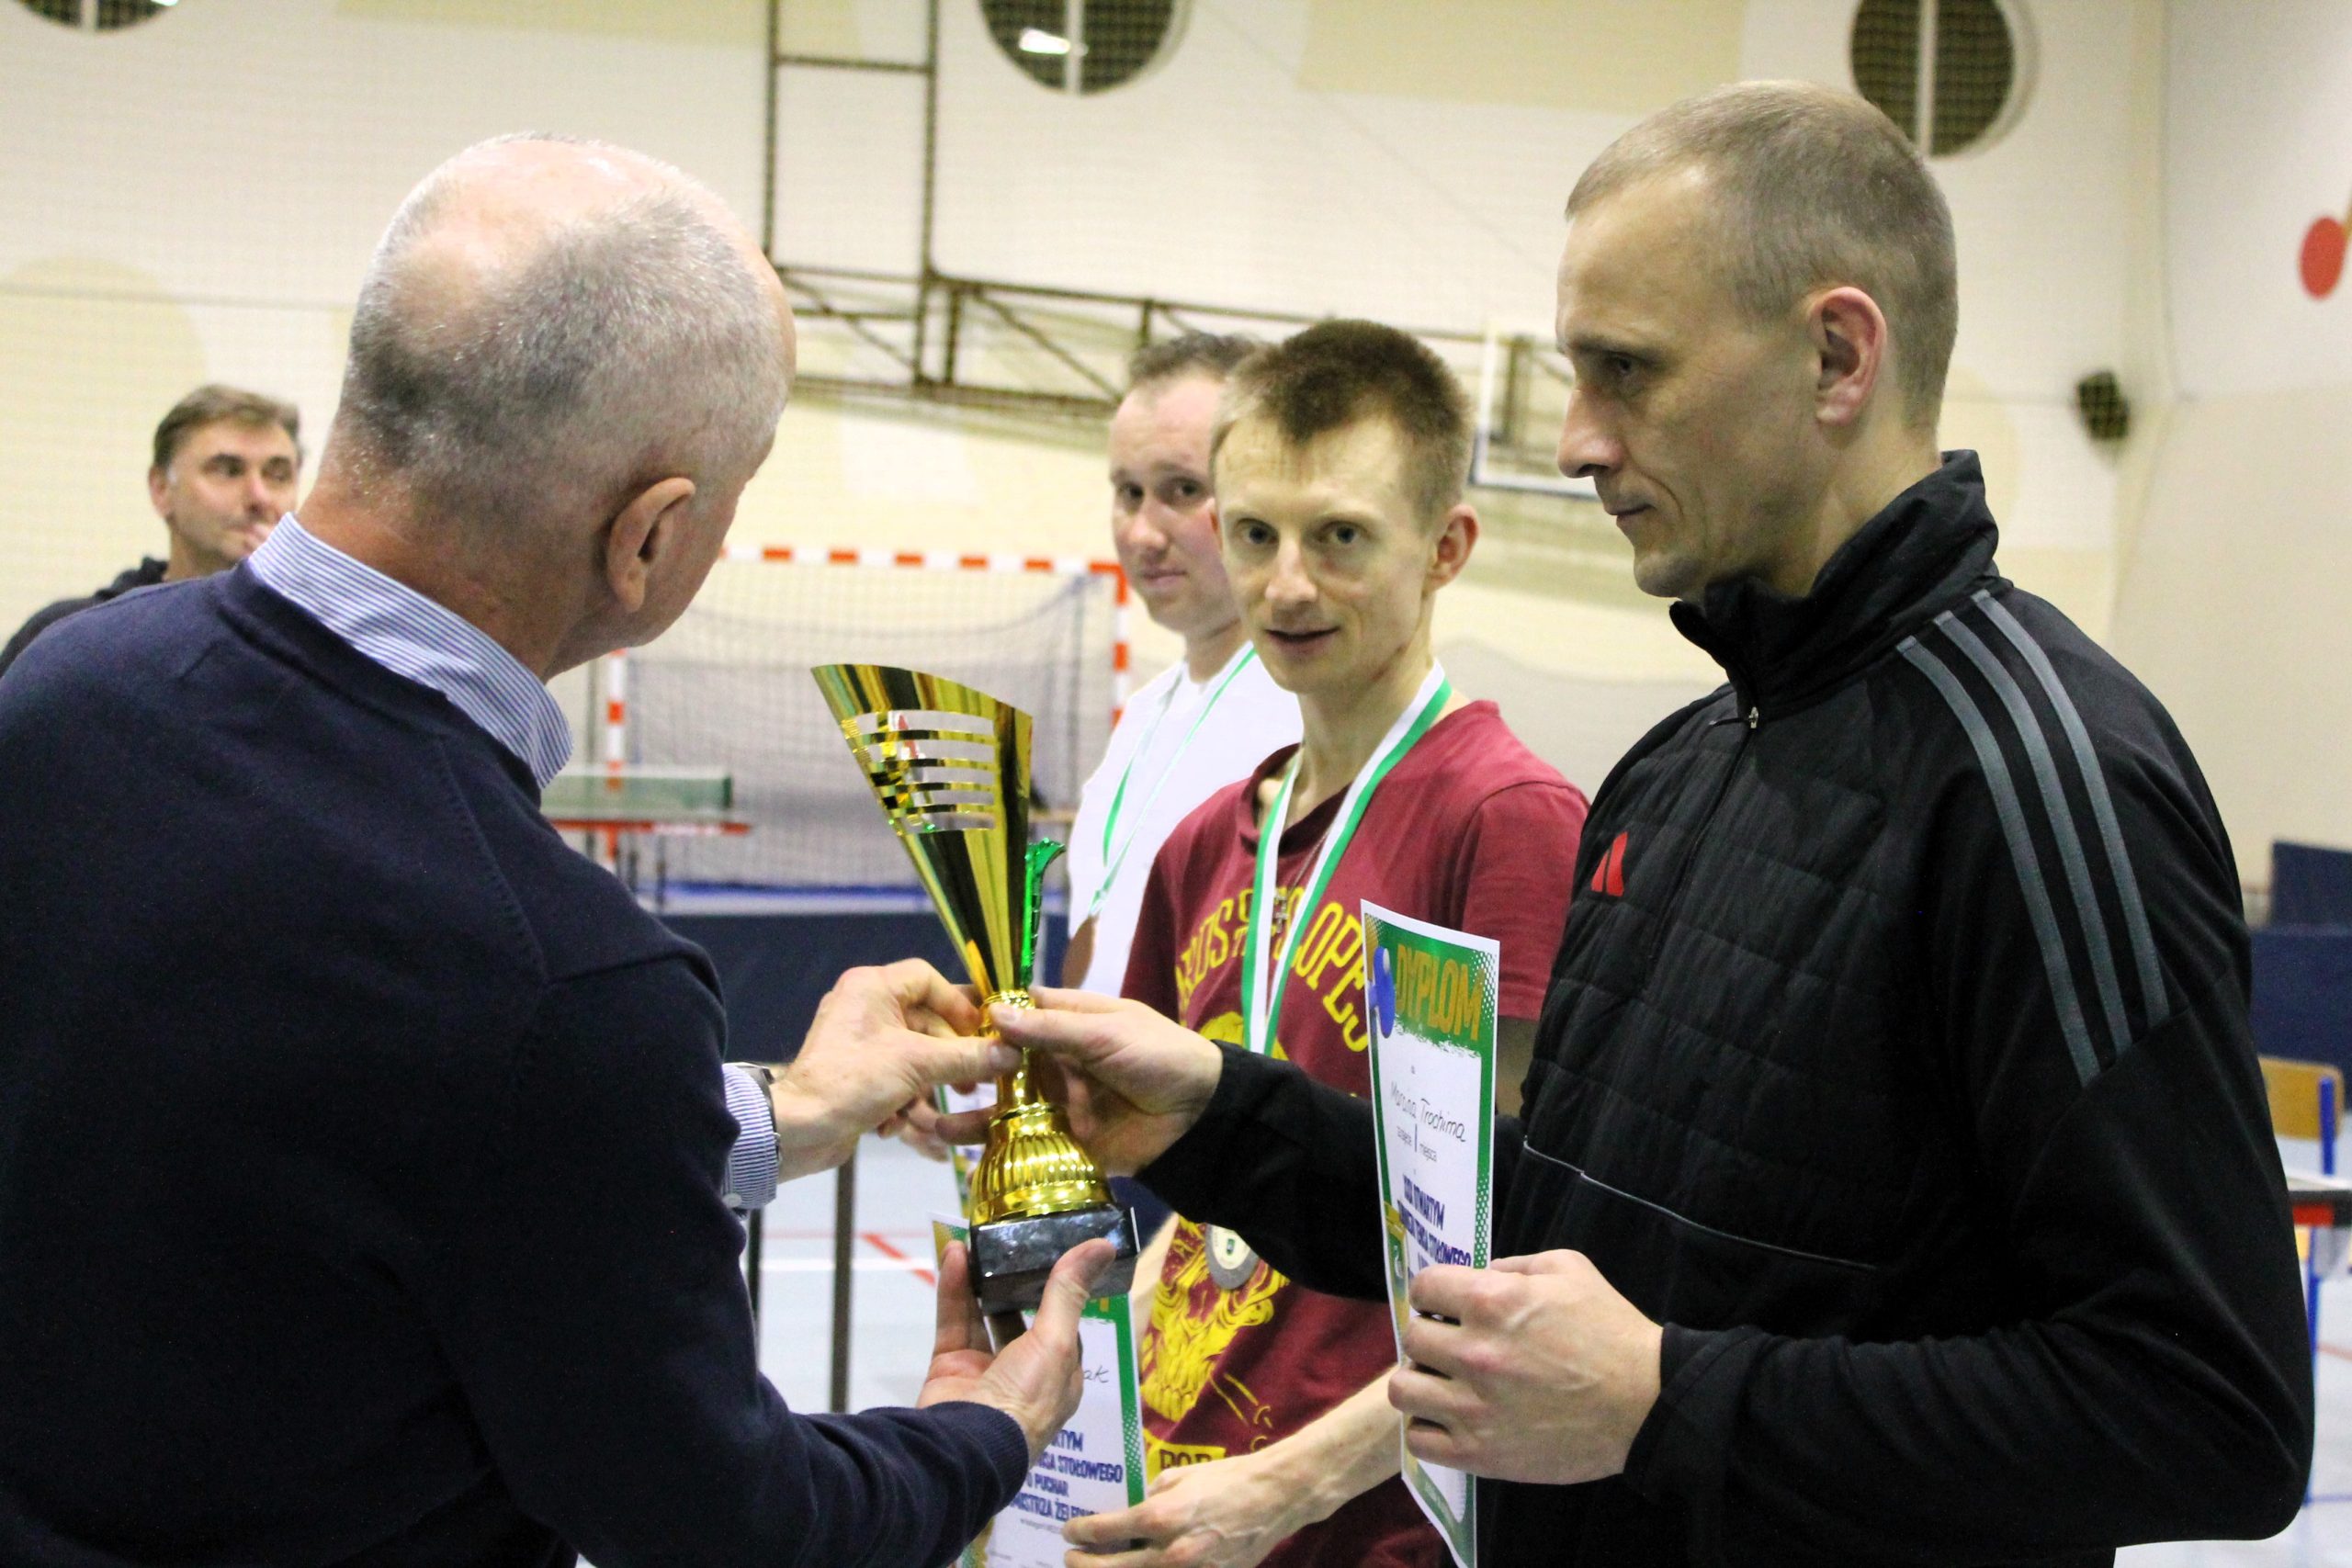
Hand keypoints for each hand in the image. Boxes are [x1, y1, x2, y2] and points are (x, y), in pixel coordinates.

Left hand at [770, 961, 1013, 1180]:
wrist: (797, 1129)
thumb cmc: (855, 1079)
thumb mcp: (918, 1065)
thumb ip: (968, 1057)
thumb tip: (1013, 1054)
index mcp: (872, 988)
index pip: (927, 978)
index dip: (957, 1005)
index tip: (980, 1034)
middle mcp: (865, 1009)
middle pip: (925, 1025)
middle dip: (948, 1061)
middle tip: (970, 1086)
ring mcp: (860, 1045)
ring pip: (912, 1061)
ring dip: (926, 1093)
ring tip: (936, 1121)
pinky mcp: (856, 1077)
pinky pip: (894, 1082)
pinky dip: (903, 1106)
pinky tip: (904, 1131)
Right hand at [919, 1238, 1116, 1462]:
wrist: (963, 1448)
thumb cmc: (1024, 1399)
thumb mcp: (1055, 1343)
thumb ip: (1069, 1291)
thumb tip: (1103, 1246)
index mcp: (1059, 1377)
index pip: (1063, 1325)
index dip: (1058, 1290)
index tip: (1052, 1253)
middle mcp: (1024, 1375)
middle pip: (1020, 1318)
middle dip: (1014, 1283)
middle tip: (1011, 1242)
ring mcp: (984, 1372)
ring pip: (983, 1316)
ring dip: (980, 1279)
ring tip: (978, 1239)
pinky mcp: (949, 1369)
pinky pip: (954, 1322)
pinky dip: (953, 1291)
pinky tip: (955, 1256)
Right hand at [936, 987, 1223, 1174]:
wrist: (1201, 1116)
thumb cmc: (1159, 1056)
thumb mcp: (1106, 1033)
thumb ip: (1051, 1029)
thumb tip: (993, 1013)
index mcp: (1068, 1023)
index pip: (1016, 1013)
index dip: (981, 1017)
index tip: (937, 1023)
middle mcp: (1055, 1062)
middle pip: (1000, 1064)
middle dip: (963, 1070)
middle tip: (919, 1079)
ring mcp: (1056, 1103)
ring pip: (1004, 1106)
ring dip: (969, 1114)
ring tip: (929, 1122)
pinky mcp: (1062, 1141)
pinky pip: (1022, 1144)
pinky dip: (992, 1149)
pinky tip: (958, 1155)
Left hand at [1061, 1449, 1309, 1567]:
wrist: (1275, 1498)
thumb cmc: (1228, 1478)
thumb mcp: (1182, 1476)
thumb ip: (1152, 1496)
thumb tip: (1131, 1511)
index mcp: (1160, 1516)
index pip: (1105, 1530)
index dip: (1080, 1531)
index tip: (1069, 1531)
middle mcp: (1170, 1552)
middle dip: (1083, 1564)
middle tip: (1071, 1558)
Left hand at [1388, 1251, 1662, 1484]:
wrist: (1647, 1403)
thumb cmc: (1611, 1331)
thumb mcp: (1569, 1269)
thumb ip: (1515, 1265)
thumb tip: (1480, 1274)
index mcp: (1492, 1301)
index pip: (1423, 1287)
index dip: (1433, 1293)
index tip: (1446, 1305)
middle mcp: (1474, 1352)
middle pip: (1411, 1337)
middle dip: (1430, 1335)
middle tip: (1452, 1345)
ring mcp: (1473, 1407)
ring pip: (1403, 1390)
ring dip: (1421, 1381)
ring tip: (1445, 1384)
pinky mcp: (1480, 1454)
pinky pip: (1420, 1441)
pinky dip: (1429, 1428)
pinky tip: (1452, 1419)